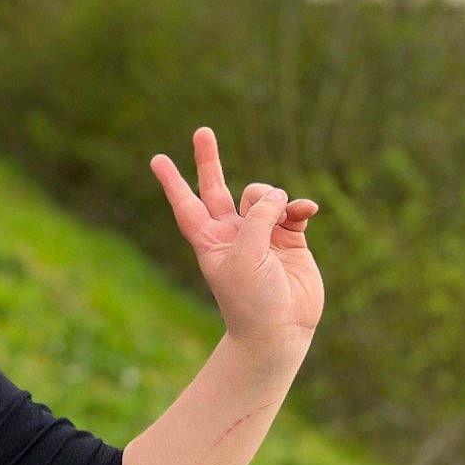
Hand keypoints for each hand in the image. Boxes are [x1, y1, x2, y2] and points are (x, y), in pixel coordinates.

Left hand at [150, 127, 323, 350]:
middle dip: (209, 160)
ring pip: (262, 195)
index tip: (157, 159)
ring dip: (272, 198)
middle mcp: (232, 234)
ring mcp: (261, 235)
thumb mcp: (246, 255)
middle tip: (202, 131)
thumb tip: (278, 194)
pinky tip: (307, 211)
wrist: (279, 332)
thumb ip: (258, 217)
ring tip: (282, 216)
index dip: (173, 182)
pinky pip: (293, 209)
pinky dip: (299, 206)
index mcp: (209, 240)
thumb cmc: (252, 300)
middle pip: (217, 188)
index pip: (187, 204)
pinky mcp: (290, 240)